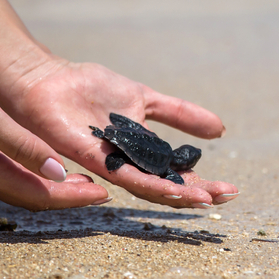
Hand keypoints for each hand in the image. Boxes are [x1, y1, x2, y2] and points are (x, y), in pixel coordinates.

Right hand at [0, 51, 109, 210]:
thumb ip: (24, 147)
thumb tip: (58, 174)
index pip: (39, 195)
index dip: (73, 197)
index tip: (103, 195)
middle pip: (33, 197)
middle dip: (68, 197)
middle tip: (101, 192)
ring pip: (24, 187)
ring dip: (55, 187)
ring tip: (84, 182)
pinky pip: (14, 173)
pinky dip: (38, 173)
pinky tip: (52, 165)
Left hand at [0, 58, 238, 208]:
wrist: (47, 78)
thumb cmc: (88, 88)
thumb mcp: (145, 98)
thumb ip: (179, 113)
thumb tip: (220, 129)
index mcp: (141, 153)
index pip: (176, 175)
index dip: (203, 184)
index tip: (230, 190)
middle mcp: (127, 164)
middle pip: (167, 185)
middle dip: (198, 193)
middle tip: (227, 197)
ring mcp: (110, 163)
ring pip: (148, 187)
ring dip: (178, 194)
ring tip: (206, 200)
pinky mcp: (91, 155)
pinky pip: (122, 174)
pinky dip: (148, 184)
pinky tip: (170, 189)